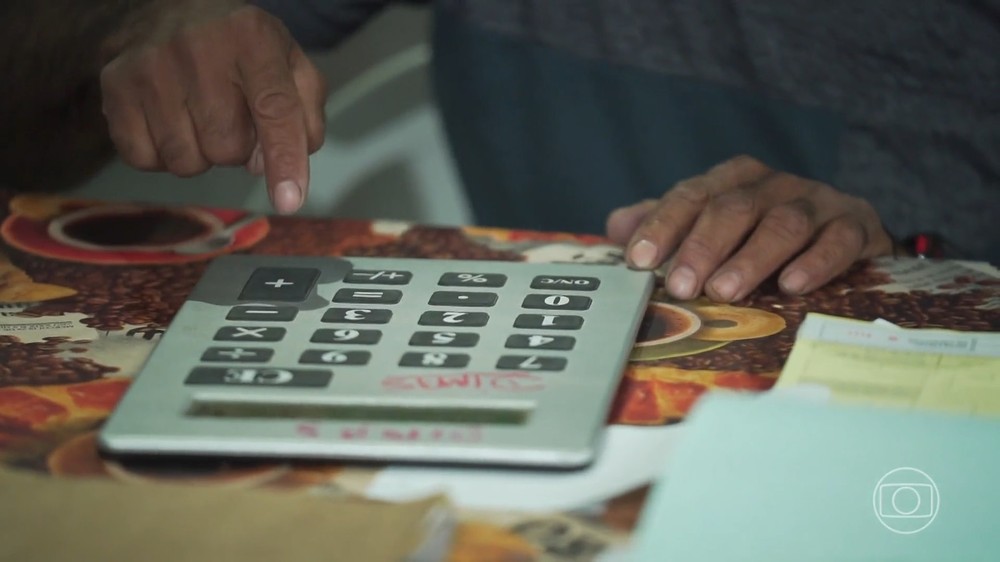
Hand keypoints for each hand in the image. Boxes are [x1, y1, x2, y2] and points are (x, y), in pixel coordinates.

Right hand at [100, 6, 326, 213]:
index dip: (284, 159)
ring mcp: (150, 67)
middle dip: (237, 148)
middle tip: (230, 116)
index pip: (274, 108)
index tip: (288, 201)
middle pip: (228, 148)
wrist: (167, 8)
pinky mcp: (115, 87)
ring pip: (186, 162)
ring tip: (198, 116)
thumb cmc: (238, 47)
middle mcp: (198, 47)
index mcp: (252, 37)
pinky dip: (161, 155)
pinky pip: (145, 159)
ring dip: (200, 154)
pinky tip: (168, 121)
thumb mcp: (287, 62)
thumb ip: (303, 113)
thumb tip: (277, 168)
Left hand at [605, 155, 893, 301]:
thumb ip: (667, 224)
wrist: (847, 234)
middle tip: (680, 286)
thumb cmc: (764, 235)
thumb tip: (615, 227)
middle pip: (733, 207)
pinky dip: (815, 262)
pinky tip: (791, 286)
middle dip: (702, 247)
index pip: (691, 196)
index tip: (638, 260)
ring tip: (724, 291)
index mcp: (734, 180)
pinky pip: (837, 240)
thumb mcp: (713, 226)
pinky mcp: (856, 225)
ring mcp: (817, 201)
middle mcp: (774, 185)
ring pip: (782, 223)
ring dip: (750, 258)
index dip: (663, 225)